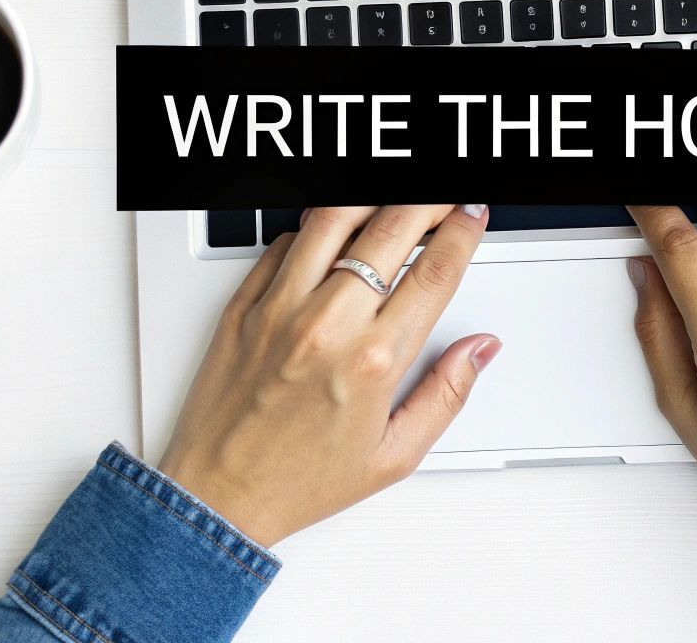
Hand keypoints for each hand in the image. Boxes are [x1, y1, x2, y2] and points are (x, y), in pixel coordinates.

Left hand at [158, 204, 499, 545]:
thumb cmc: (298, 481)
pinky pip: (284, 242)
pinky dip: (315, 227)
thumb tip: (479, 351)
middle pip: (392, 228)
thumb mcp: (394, 456)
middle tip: (442, 200)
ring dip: (373, 200)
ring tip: (393, 202)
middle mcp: (327, 326)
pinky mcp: (244, 305)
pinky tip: (333, 232)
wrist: (217, 495)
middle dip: (429, 202)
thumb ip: (446, 395)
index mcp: (373, 362)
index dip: (462, 232)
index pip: (434, 271)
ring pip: (334, 219)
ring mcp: (280, 309)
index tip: (471, 217)